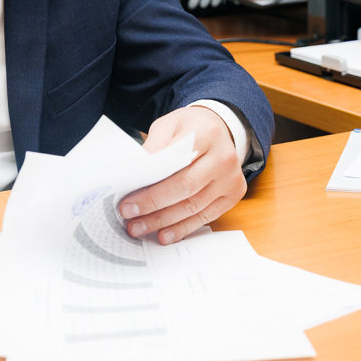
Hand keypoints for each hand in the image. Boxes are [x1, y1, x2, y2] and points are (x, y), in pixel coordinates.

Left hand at [117, 105, 245, 244]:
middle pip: (185, 187)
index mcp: (206, 133)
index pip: (176, 162)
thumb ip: (153, 148)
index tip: (127, 199)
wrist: (218, 129)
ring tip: (139, 227)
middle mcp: (224, 157)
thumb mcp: (168, 126)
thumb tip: (134, 177)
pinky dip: (182, 228)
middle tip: (128, 216)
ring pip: (194, 206)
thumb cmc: (189, 128)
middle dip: (153, 205)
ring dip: (163, 221)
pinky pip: (205, 217)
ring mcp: (231, 178)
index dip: (152, 183)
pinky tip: (164, 234)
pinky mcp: (233, 195)